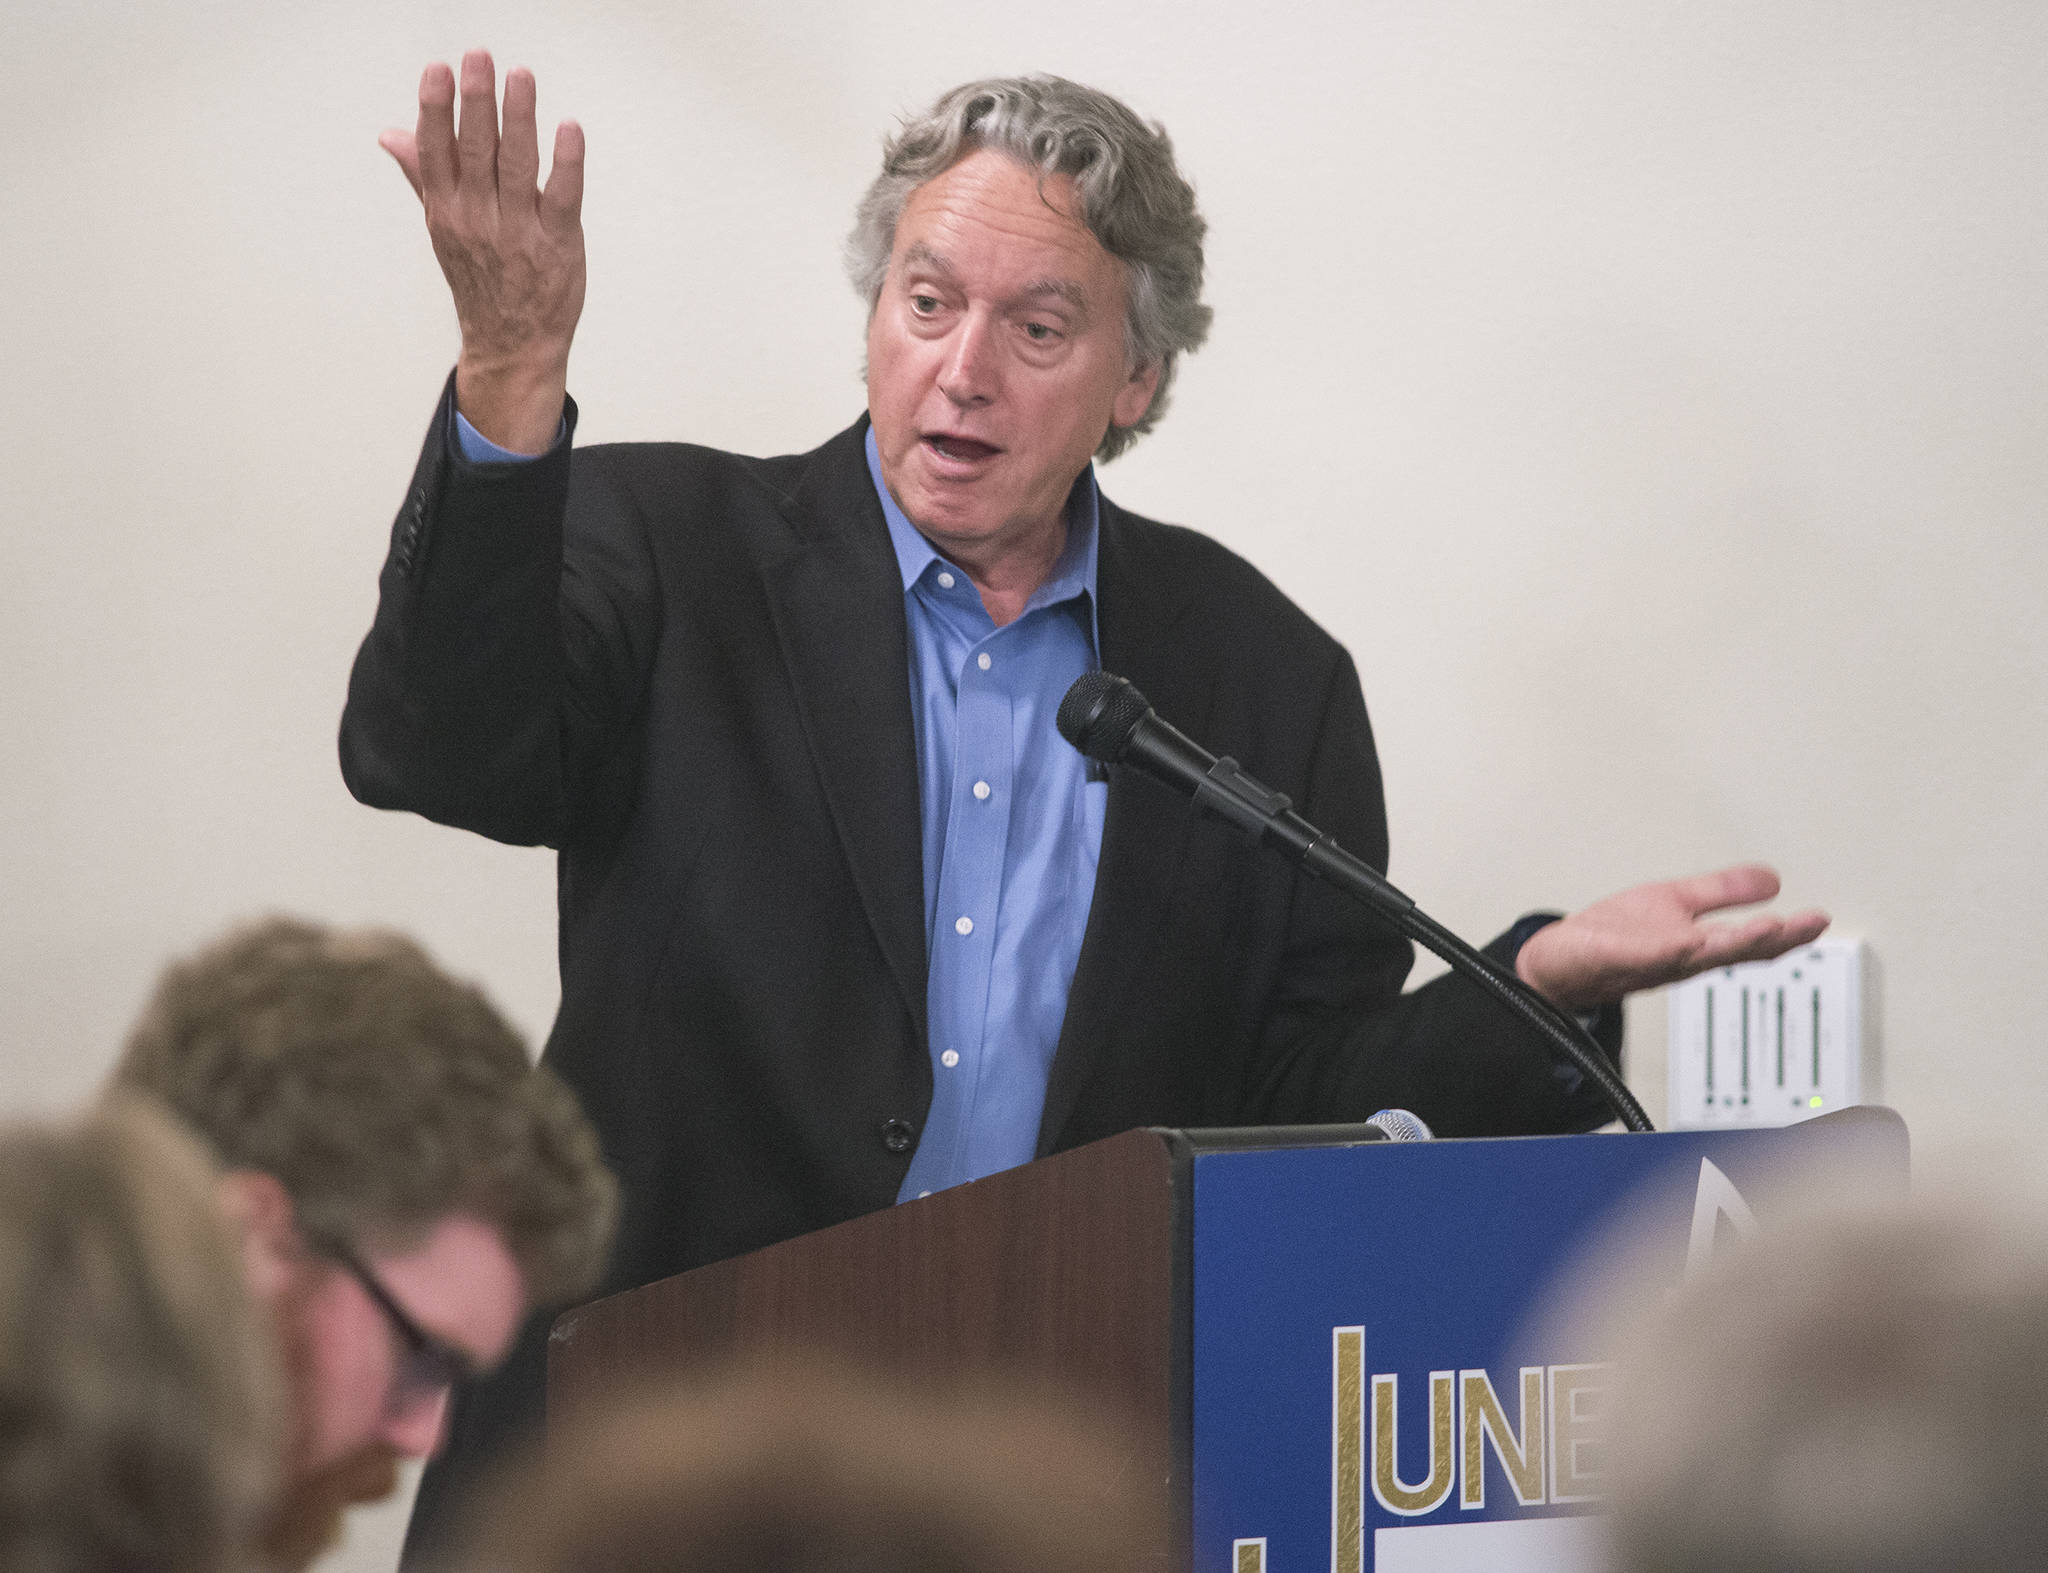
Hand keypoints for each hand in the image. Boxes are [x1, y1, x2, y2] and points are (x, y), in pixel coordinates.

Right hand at [380, 50, 585, 452]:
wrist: (512, 346)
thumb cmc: (481, 279)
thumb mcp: (444, 229)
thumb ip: (424, 177)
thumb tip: (391, 134)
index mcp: (447, 211)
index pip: (436, 152)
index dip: (436, 110)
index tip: (438, 69)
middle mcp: (478, 219)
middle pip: (474, 152)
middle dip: (476, 103)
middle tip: (479, 57)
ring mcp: (519, 233)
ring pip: (518, 167)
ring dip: (519, 120)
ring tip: (521, 77)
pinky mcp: (558, 245)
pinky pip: (562, 198)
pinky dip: (567, 164)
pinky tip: (569, 130)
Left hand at [1515, 864, 1829, 1012]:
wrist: (1560, 962)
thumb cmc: (1615, 936)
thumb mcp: (1675, 902)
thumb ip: (1722, 892)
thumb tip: (1773, 878)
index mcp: (1699, 944)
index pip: (1752, 940)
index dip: (1788, 933)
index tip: (1820, 920)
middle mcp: (1683, 957)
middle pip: (1737, 951)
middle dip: (1777, 940)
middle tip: (1812, 926)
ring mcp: (1653, 959)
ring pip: (1702, 955)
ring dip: (1736, 944)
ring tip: (1771, 929)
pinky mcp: (1622, 957)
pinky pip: (1652, 954)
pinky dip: (1675, 948)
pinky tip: (1690, 940)